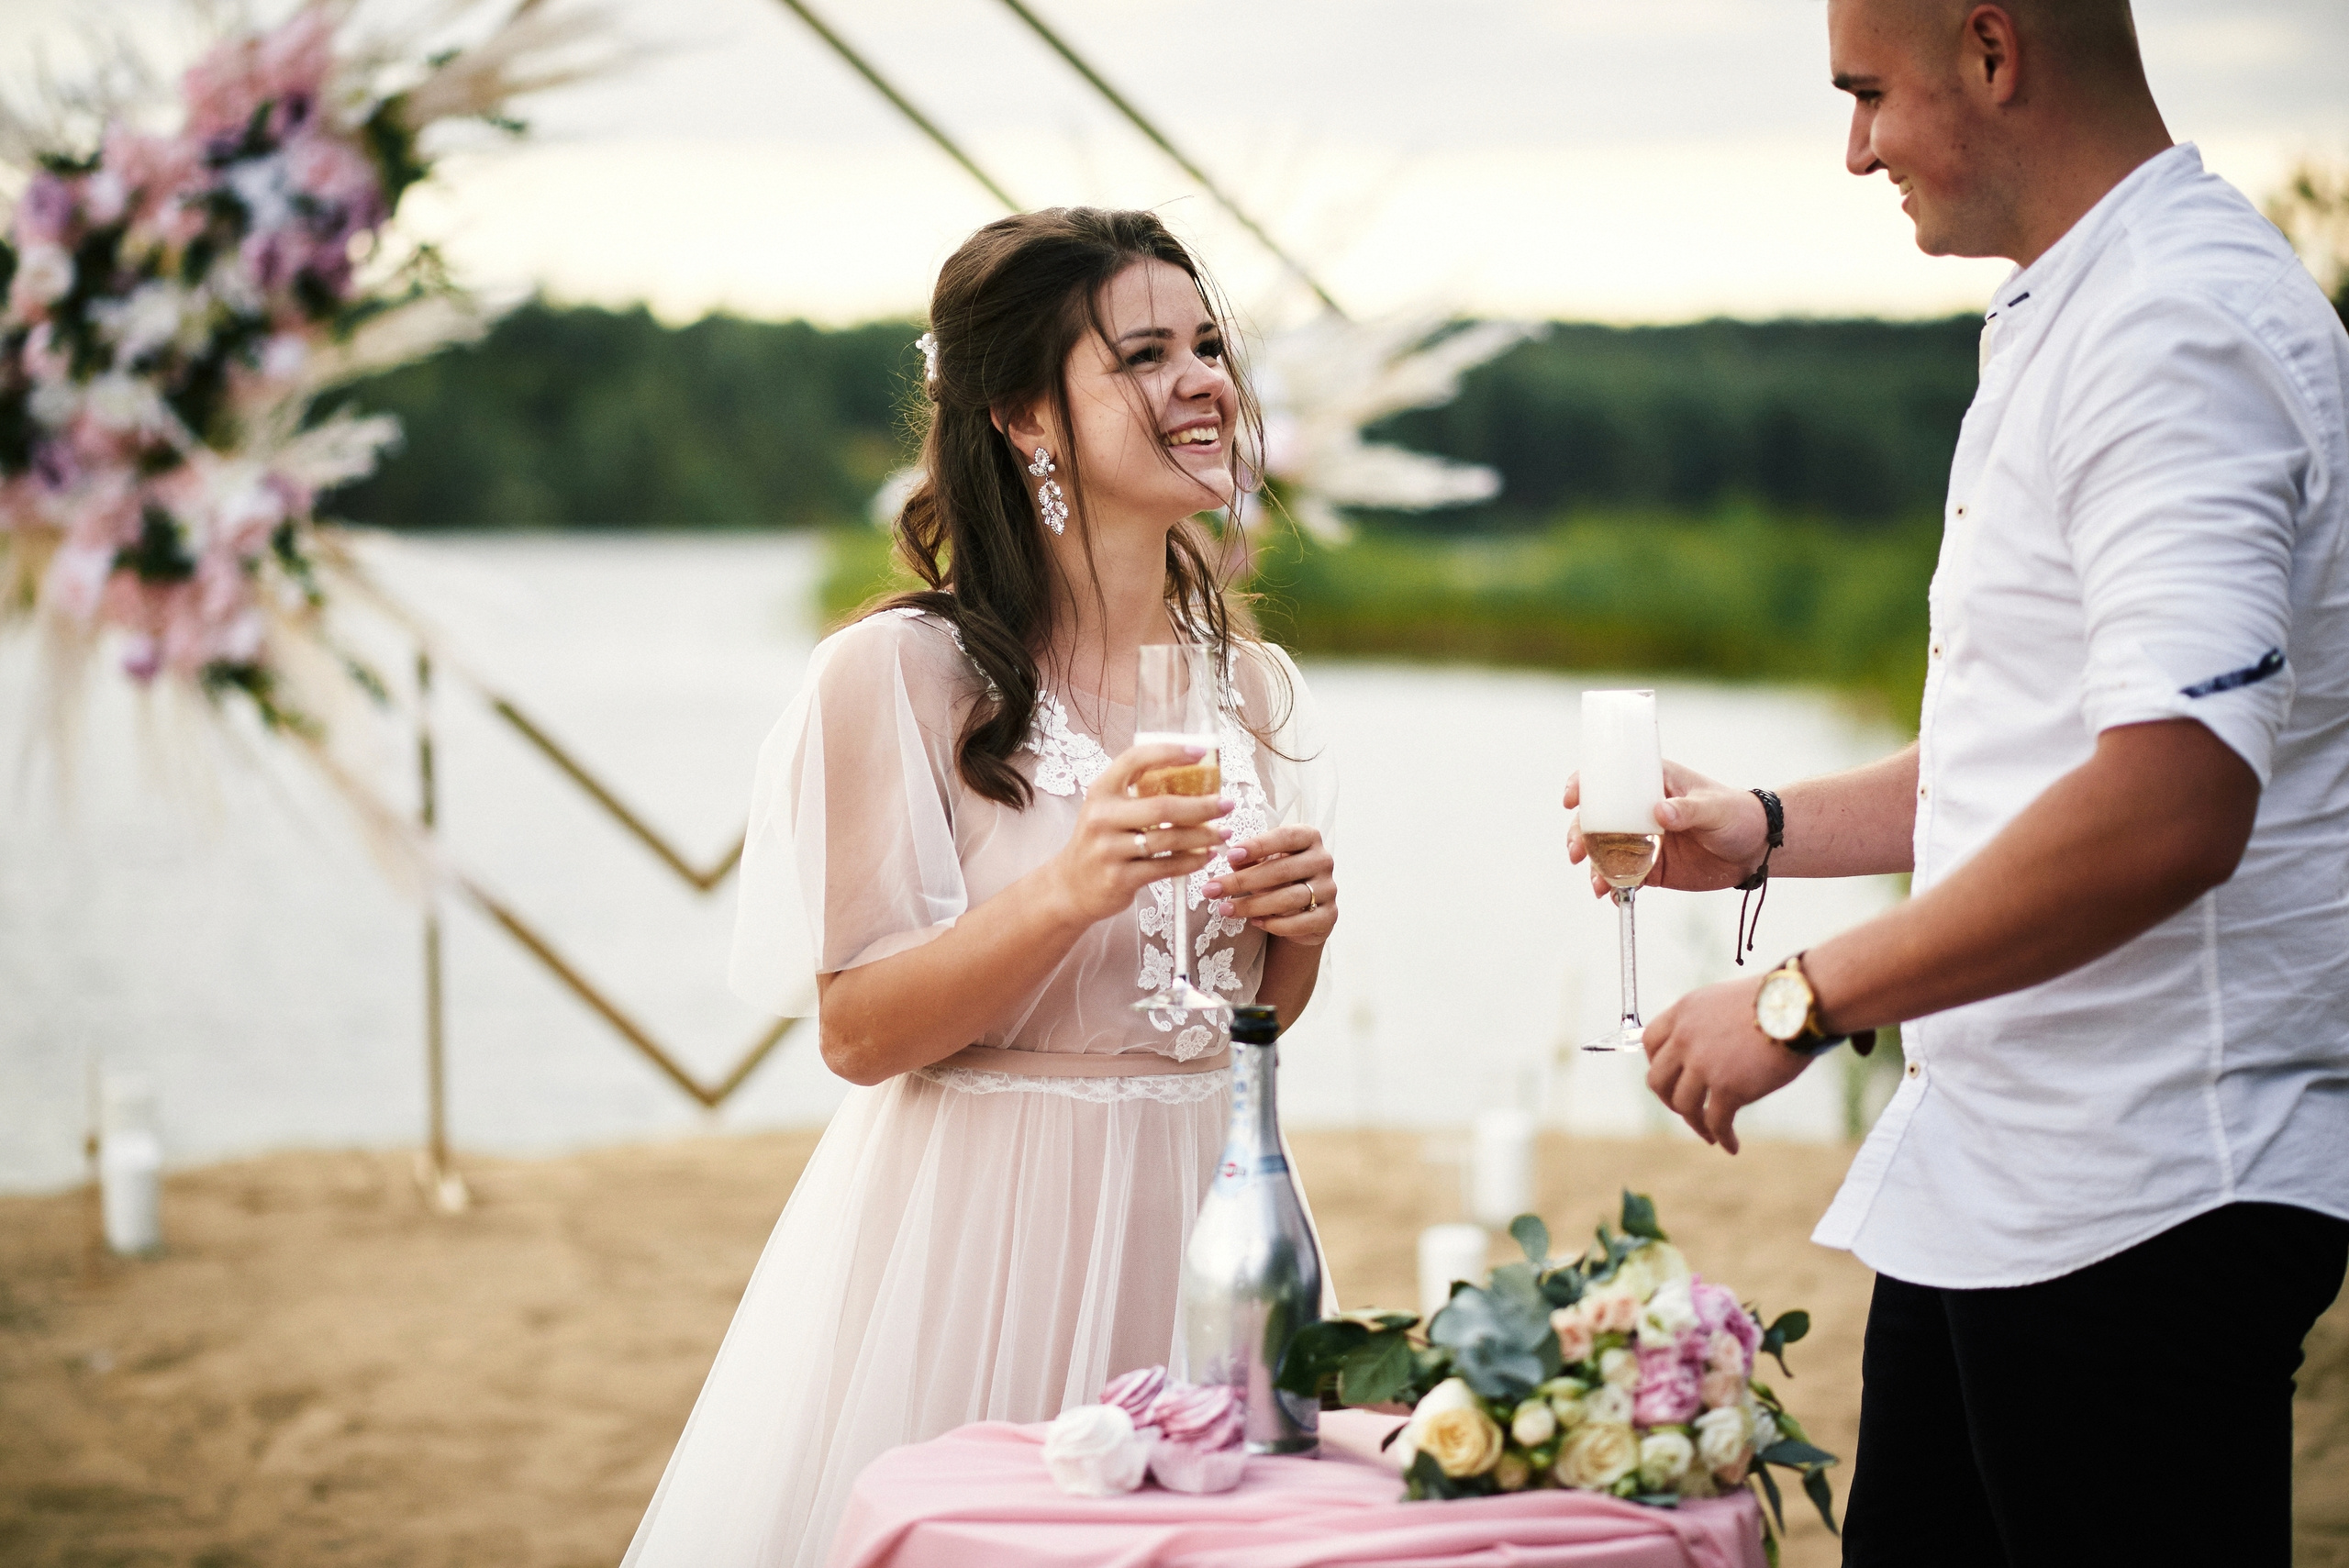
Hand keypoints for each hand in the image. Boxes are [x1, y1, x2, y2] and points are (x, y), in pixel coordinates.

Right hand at [1045, 742, 1230, 925]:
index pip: (1135, 760)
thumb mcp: (1108, 810)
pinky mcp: (1120, 878)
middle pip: (1163, 806)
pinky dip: (1192, 861)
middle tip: (1227, 804)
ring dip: (1204, 836)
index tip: (1200, 753)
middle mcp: (1102, 817)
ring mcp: (1109, 849)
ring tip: (1224, 833)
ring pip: (1169, 839)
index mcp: (1101, 791)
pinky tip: (1207, 856)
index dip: (1169, 752)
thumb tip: (1192, 779)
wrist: (1070, 887)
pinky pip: (1166, 867)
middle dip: (1203, 805)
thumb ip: (1137, 794)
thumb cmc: (1099, 842)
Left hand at [1204, 826, 1336, 945]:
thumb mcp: (1264, 863)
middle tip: (1213, 889)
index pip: (1285, 837)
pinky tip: (1254, 922)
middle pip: (1282, 870)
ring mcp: (1329, 889)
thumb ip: (1250, 859)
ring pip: (1289, 898)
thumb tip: (1232, 859)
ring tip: (1225, 909)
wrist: (1305, 912)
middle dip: (1243, 881)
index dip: (1258, 845)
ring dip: (1252, 905)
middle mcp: (1323, 860)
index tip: (1230, 855)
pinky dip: (1275, 924)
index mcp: (1309, 838)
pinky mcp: (1329, 916)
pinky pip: (1300, 922)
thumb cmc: (1279, 879)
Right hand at [1565, 760, 1769, 897]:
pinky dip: (1613, 888)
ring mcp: (1642, 841)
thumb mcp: (1714, 808)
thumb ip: (1687, 810)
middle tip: (1577, 853)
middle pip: (1596, 819)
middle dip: (1579, 835)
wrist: (1756, 850)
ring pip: (1604, 851)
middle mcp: (1639, 811)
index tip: (1572, 800)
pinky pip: (1623, 878)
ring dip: (1593, 866)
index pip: (1609, 778)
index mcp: (1652, 784)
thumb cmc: (1738, 815)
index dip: (1584, 785)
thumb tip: (1659, 813)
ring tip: (1598, 884)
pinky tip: (1613, 897)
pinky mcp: (1650, 868)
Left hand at [1639, 977, 1812, 1153]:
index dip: (1657, 1064)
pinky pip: (1716, 1122)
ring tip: (1710, 1133)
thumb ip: (1705, 1025)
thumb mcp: (1724, 1002)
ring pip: (1683, 1105)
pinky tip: (1731, 1145)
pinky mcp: (1727, 1087)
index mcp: (1684, 1012)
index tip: (1672, 1078)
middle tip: (1686, 1110)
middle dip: (1669, 1099)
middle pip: (1658, 1079)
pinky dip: (1722, 1137)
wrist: (1799, 1005)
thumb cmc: (1773, 1002)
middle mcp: (1685, 1038)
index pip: (1651, 1043)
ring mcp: (1703, 1064)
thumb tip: (1703, 1053)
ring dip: (1695, 1123)